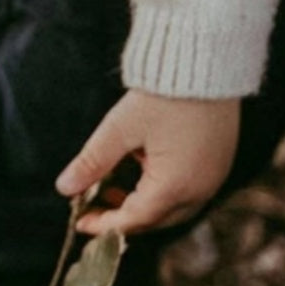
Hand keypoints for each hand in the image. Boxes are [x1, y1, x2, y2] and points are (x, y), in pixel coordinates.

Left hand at [55, 90, 240, 234]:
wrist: (207, 60)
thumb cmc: (165, 94)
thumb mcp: (120, 128)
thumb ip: (93, 162)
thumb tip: (65, 187)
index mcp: (174, 185)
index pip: (134, 220)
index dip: (104, 225)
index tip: (80, 222)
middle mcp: (200, 188)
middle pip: (155, 220)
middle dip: (123, 218)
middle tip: (94, 208)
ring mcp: (214, 177)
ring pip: (174, 209)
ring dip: (142, 205)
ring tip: (112, 189)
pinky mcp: (219, 163)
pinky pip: (189, 191)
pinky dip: (162, 191)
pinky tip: (142, 170)